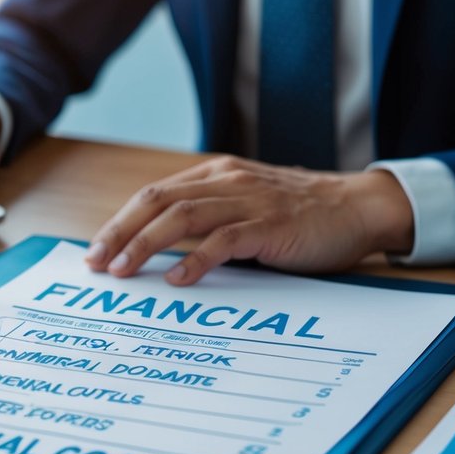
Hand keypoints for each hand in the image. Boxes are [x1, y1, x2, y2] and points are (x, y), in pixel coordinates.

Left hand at [83, 156, 414, 284]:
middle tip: (95, 263)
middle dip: (120, 232)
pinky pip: (225, 240)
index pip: (153, 195)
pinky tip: (177, 279)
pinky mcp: (272, 225)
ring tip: (122, 270)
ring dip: (145, 245)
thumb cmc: (300, 215)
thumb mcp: (245, 207)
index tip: (96, 250)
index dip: (120, 222)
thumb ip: (207, 220)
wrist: (359, 207)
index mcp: (215, 175)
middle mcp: (226, 181)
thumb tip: (158, 254)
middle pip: (157, 202)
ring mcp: (249, 201)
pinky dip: (196, 259)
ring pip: (182, 217)